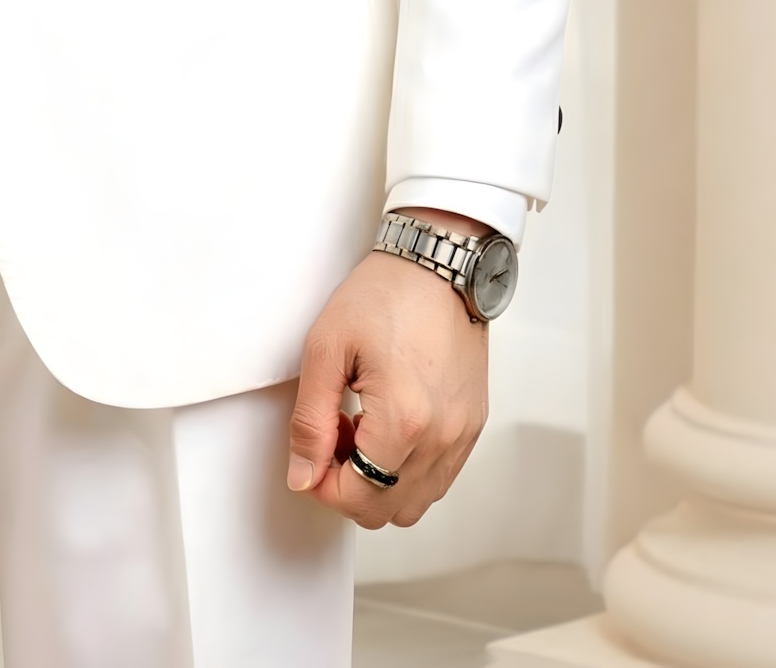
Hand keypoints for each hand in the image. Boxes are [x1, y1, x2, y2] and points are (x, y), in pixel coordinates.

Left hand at [286, 227, 488, 528]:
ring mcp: (462, 436)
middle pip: (386, 512)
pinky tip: (389, 426)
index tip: (310, 453)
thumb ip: (310, 421)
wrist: (438, 264)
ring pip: (414, 504)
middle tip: (332, 436)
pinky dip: (407, 471)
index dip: (322, 485)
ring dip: (379, 483)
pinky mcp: (472, 427)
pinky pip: (437, 479)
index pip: (358, 499)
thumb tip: (303, 474)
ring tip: (361, 428)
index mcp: (404, 420)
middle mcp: (442, 438)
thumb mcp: (326, 348)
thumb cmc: (386, 294)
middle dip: (349, 487)